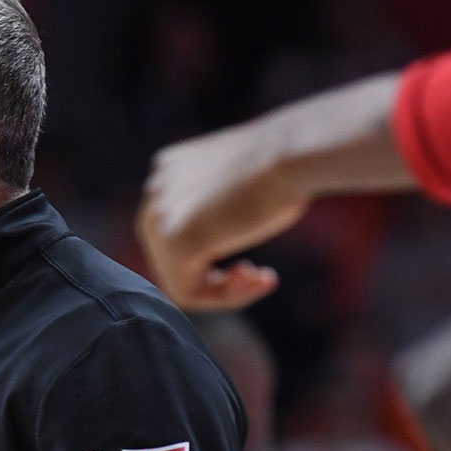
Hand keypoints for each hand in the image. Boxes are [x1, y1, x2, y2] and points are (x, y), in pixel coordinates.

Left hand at [136, 117, 293, 309]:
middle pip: (169, 257)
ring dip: (222, 290)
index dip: (210, 255)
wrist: (293, 153)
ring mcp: (159, 215)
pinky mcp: (176, 241)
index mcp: (168, 170)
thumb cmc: (286, 165)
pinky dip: (224, 297)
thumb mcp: (241, 185)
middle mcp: (156, 189)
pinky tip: (258, 282)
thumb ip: (218, 208)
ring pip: (177, 277)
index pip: (173, 231)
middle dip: (213, 275)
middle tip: (255, 274)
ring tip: (260, 280)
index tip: (250, 263)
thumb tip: (215, 240)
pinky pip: (188, 292)